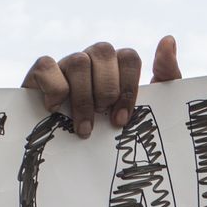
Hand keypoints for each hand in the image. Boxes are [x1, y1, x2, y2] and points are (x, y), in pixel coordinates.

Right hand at [24, 35, 180, 137]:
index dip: (127, 87)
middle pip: (103, 51)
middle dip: (106, 90)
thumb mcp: (147, 111)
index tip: (122, 119)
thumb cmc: (109, 136)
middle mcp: (90, 61)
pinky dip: (54, 88)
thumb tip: (168, 39)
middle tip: (103, 119)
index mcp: (115, 67)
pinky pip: (46, 65)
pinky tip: (55, 109)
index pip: (129, 57)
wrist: (71, 167)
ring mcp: (64, 66)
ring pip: (78, 61)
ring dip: (83, 97)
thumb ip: (166, 77)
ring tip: (84, 128)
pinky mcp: (38, 75)